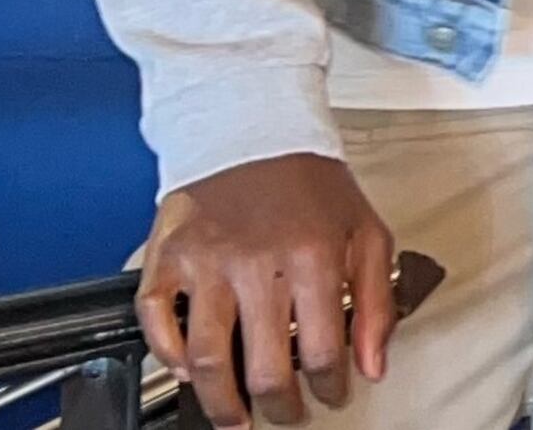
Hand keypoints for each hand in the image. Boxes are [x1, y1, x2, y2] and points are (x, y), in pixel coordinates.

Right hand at [136, 154, 395, 428]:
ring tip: (236, 419)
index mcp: (311, 257)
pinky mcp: (167, 257)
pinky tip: (189, 372)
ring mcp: (205, 263)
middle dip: (279, 407)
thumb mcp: (366, 232)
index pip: (321, 351)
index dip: (331, 387)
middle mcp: (256, 264)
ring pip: (205, 359)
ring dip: (221, 403)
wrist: (255, 131)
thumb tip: (374, 365)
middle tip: (286, 415)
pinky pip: (155, 320)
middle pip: (262, 367)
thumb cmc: (312, 186)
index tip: (333, 396)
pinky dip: (168, 356)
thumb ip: (377, 302)